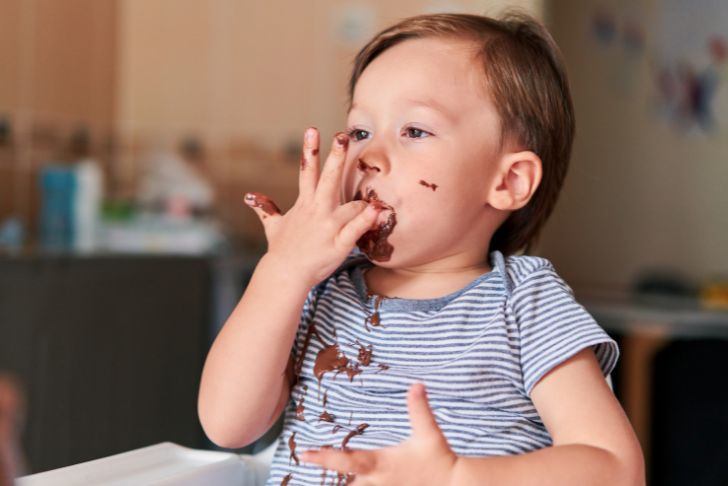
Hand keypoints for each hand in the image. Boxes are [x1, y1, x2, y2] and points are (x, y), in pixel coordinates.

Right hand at [245, 128, 380, 285]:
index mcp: (304, 204)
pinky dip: (367, 221)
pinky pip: (355, 229)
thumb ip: (266, 209)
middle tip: (342, 136)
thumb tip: (249, 197)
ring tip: (376, 202)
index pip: (306, 171)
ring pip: (351, 206)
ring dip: (363, 202)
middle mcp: (316, 211)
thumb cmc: (282, 250)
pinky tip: (377, 212)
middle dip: (335, 156)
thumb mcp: (274, 226)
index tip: (313, 129)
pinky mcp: (339, 244)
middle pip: (327, 178)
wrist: (285, 275)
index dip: (310, 150)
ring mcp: (328, 227)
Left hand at [301, 384, 457, 485]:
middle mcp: (377, 482)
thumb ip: (419, 409)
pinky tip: (350, 485)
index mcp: (380, 463)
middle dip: (326, 482)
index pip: (346, 461)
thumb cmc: (439, 457)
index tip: (304, 454)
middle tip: (306, 469)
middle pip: (343, 485)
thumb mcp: (428, 432)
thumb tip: (417, 384)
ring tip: (322, 482)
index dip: (323, 458)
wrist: (454, 484)